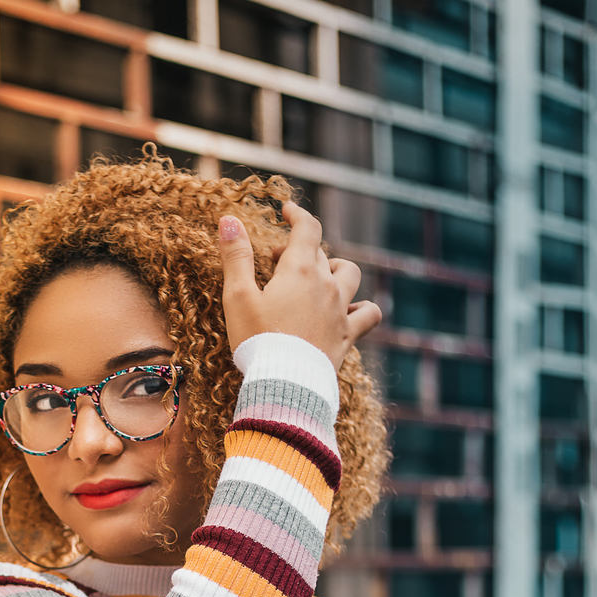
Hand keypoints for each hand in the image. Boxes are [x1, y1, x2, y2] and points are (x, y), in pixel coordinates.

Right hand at [217, 198, 381, 370]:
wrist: (284, 385)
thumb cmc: (256, 340)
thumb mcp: (237, 297)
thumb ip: (236, 257)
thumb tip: (229, 219)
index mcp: (300, 271)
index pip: (306, 228)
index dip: (297, 214)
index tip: (287, 210)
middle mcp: (326, 285)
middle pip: (320, 253)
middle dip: (298, 250)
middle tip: (274, 263)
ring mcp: (340, 310)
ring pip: (350, 274)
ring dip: (336, 269)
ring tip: (319, 277)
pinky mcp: (347, 336)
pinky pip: (368, 314)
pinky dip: (363, 307)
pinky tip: (350, 310)